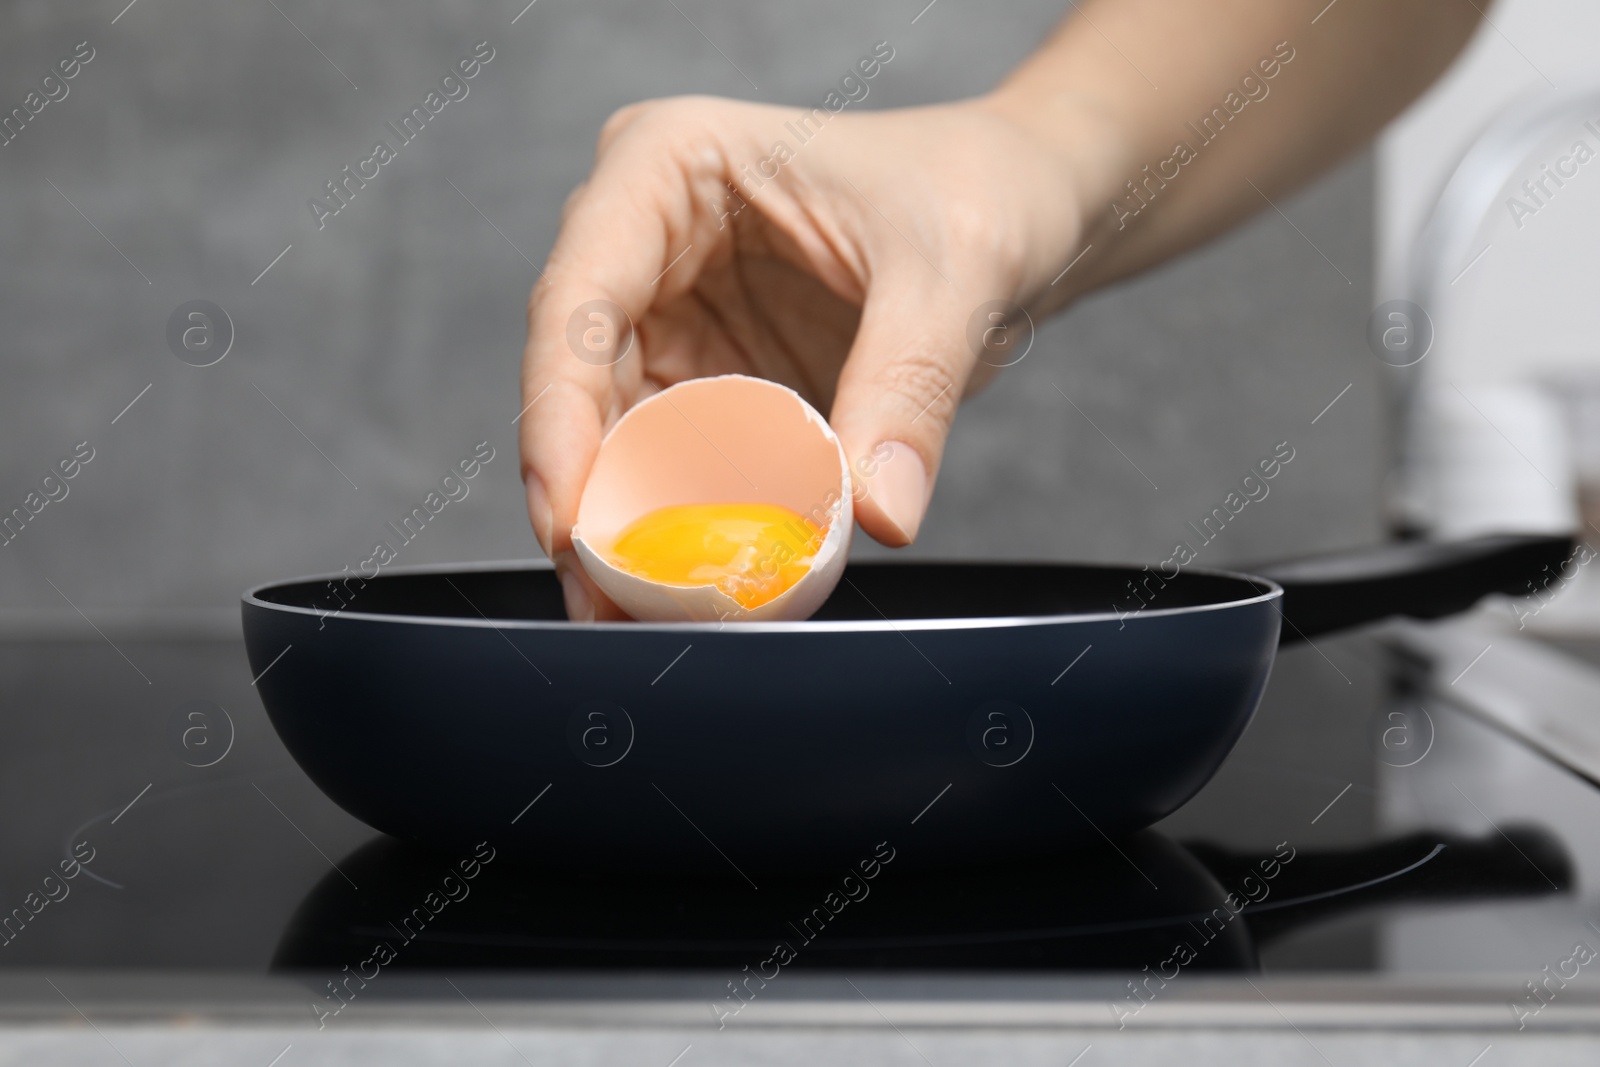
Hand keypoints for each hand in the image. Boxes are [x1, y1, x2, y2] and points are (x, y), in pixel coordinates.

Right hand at [520, 94, 1089, 619]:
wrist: (1020, 204)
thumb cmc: (974, 189)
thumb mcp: (952, 275)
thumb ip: (909, 389)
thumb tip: (878, 514)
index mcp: (668, 166)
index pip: (577, 300)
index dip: (558, 415)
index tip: (570, 517)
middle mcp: (646, 238)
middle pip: (575, 381)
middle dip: (581, 496)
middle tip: (603, 599)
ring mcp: (671, 311)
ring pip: (611, 433)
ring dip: (620, 525)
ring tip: (634, 613)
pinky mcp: (707, 374)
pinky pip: (672, 460)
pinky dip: (677, 522)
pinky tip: (687, 585)